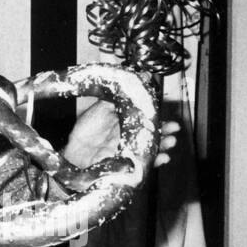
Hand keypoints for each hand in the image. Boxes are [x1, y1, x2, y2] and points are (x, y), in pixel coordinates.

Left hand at [62, 100, 178, 168]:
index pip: (145, 117)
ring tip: (169, 141)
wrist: (74, 154)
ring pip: (152, 146)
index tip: (165, 112)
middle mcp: (129, 135)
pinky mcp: (127, 163)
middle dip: (165, 130)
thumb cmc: (85, 133)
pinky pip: (145, 163)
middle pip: (152, 132)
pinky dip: (155, 161)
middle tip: (172, 128)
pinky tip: (161, 157)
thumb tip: (126, 83)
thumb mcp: (100, 109)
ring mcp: (129, 149)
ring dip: (163, 144)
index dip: (157, 116)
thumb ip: (114, 99)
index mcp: (124, 121)